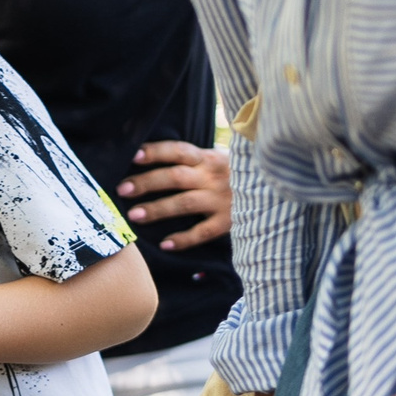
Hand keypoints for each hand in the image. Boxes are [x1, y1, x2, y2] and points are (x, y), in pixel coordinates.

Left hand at [116, 140, 231, 250]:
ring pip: (185, 203)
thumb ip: (191, 161)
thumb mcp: (216, 161)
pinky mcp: (230, 221)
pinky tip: (165, 245)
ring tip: (134, 216)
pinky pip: (203, 231)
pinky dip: (184, 239)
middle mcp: (213, 177)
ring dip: (158, 209)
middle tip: (122, 190)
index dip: (155, 152)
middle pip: (175, 177)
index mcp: (208, 158)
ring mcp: (222, 199)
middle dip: (147, 183)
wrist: (273, 187)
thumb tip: (146, 159)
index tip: (133, 156)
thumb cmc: (233, 176)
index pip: (178, 150)